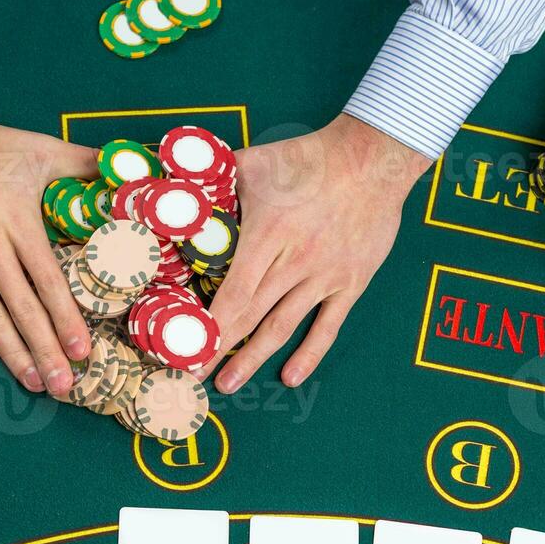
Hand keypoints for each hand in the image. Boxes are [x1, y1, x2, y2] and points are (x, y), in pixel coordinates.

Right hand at [0, 96, 93, 393]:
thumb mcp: (39, 148)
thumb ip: (83, 163)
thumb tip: (125, 167)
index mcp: (19, 226)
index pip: (50, 284)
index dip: (67, 321)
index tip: (83, 351)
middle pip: (23, 311)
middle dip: (47, 351)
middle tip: (64, 387)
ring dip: (13, 354)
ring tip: (34, 382)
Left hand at [206, 114, 431, 392]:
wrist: (373, 161)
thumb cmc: (310, 160)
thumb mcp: (255, 163)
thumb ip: (214, 182)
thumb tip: (171, 187)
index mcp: (267, 235)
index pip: (231, 292)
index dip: (207, 325)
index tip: (184, 346)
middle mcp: (294, 263)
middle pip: (248, 316)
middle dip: (217, 349)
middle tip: (191, 376)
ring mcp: (324, 277)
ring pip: (282, 327)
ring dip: (252, 358)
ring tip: (227, 383)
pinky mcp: (350, 283)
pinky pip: (328, 325)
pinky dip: (310, 354)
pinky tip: (291, 377)